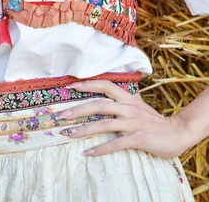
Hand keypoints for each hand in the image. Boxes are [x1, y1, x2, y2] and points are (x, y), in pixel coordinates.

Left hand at [57, 80, 190, 157]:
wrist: (177, 132)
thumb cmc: (154, 121)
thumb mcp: (138, 106)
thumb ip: (123, 101)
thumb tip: (105, 97)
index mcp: (128, 98)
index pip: (105, 85)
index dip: (88, 84)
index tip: (71, 86)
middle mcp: (128, 108)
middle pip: (99, 104)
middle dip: (78, 109)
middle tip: (61, 115)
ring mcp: (133, 123)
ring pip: (104, 123)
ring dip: (84, 129)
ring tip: (68, 133)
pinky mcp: (137, 138)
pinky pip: (115, 143)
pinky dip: (100, 148)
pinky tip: (88, 153)